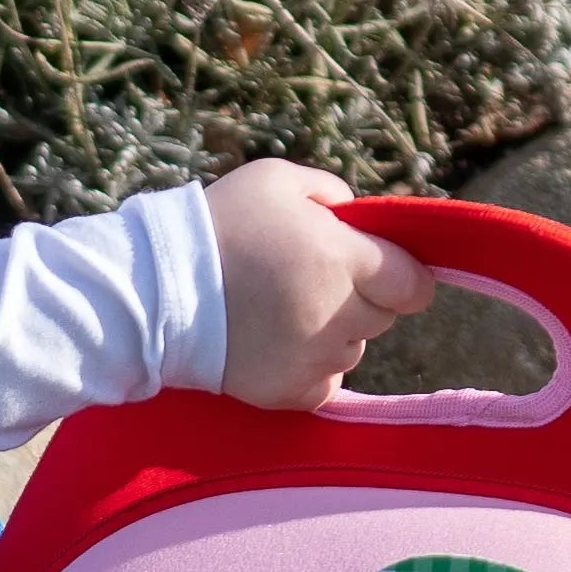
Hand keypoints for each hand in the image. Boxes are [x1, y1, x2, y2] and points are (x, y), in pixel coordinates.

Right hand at [203, 161, 436, 410]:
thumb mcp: (275, 179)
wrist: (156, 288)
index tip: (381, 271)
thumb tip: (355, 214)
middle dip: (359, 299)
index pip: (414, 286)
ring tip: (283, 313)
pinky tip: (278, 346)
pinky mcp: (289, 392)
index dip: (403, 277)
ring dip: (332, 333)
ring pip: (351, 350)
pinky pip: (324, 385)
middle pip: (382, 317)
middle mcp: (338, 314)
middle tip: (310, 282)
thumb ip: (329, 191)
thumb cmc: (219, 224)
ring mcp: (315, 358)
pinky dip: (310, 369)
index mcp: (343, 259)